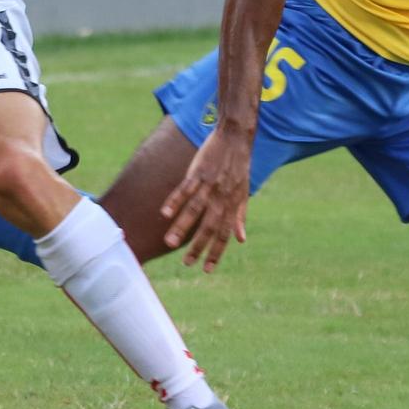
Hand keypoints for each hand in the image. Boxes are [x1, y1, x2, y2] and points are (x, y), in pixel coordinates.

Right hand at [160, 128, 252, 271]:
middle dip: (198, 246)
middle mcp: (221, 198)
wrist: (236, 139)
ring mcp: (209, 185)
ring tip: (169, 243)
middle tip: (187, 264)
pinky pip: (185, 189)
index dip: (216, 252)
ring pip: (194, 210)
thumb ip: (240, 217)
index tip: (206, 269)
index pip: (224, 234)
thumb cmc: (238, 167)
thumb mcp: (244, 193)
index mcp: (232, 205)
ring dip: (181, 227)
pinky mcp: (198, 172)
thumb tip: (241, 240)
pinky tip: (164, 214)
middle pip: (208, 226)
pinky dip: (174, 201)